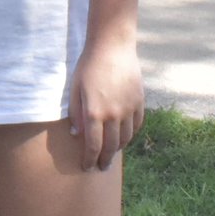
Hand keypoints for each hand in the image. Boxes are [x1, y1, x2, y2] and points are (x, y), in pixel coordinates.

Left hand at [68, 41, 144, 170]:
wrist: (112, 47)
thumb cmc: (88, 65)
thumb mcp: (75, 87)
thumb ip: (75, 112)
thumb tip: (76, 135)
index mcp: (93, 112)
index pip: (93, 146)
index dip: (89, 159)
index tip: (87, 168)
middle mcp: (113, 115)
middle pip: (111, 147)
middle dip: (105, 160)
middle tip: (101, 167)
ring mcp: (128, 110)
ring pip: (126, 138)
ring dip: (118, 149)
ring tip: (112, 153)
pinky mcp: (139, 103)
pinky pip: (136, 126)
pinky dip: (130, 134)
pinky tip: (124, 136)